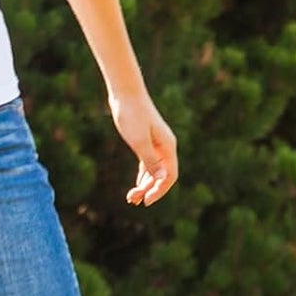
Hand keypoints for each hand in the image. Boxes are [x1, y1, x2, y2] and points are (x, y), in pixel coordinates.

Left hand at [111, 91, 178, 206]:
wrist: (125, 93)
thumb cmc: (131, 115)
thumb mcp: (139, 141)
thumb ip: (150, 161)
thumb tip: (162, 179)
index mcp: (168, 147)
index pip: (170, 176)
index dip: (160, 190)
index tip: (146, 201)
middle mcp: (165, 147)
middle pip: (161, 175)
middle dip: (149, 190)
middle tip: (132, 201)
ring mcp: (156, 143)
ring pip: (154, 170)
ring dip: (144, 184)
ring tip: (131, 198)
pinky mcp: (146, 140)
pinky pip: (148, 163)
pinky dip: (143, 175)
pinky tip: (137, 185)